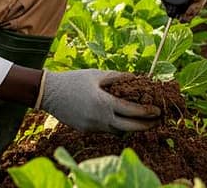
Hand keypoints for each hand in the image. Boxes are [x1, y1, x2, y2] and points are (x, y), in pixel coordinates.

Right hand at [38, 70, 159, 132]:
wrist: (49, 93)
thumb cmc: (73, 80)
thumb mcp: (96, 74)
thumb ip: (117, 77)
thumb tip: (135, 77)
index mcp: (104, 103)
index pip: (132, 112)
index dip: (147, 113)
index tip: (157, 111)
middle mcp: (100, 118)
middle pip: (129, 128)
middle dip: (144, 126)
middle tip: (155, 122)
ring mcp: (92, 127)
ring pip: (117, 131)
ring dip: (128, 127)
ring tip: (138, 120)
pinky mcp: (85, 130)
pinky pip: (104, 130)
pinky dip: (113, 126)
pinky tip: (117, 119)